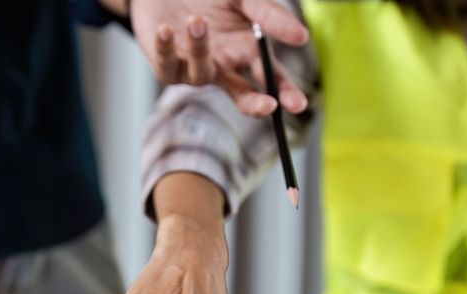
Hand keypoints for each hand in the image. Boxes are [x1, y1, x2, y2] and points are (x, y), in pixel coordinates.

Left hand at [130, 0, 309, 115]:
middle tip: (269, 104)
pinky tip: (166, 28)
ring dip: (199, 48)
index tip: (298, 104)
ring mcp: (195, 70)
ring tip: (196, 19)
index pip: (271, 79)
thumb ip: (269, 16)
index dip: (285, 94)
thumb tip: (302, 37)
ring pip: (201, 73)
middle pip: (243, 95)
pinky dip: (165, 48)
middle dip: (256, 103)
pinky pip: (167, 65)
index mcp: (245, 51)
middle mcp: (223, 66)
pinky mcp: (167, 67)